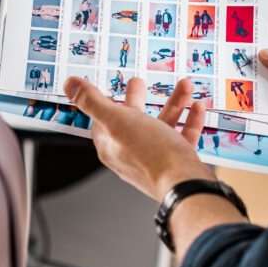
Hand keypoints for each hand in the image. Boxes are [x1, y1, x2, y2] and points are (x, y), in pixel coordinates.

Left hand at [63, 76, 214, 200]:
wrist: (183, 184)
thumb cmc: (150, 155)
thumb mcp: (116, 120)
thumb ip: (92, 101)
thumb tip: (69, 84)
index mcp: (112, 145)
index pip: (102, 122)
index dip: (104, 103)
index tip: (107, 89)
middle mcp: (132, 153)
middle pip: (132, 121)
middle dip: (136, 99)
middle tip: (139, 82)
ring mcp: (156, 158)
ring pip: (162, 125)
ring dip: (173, 103)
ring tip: (184, 85)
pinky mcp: (177, 162)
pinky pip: (183, 136)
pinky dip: (190, 120)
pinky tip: (197, 107)